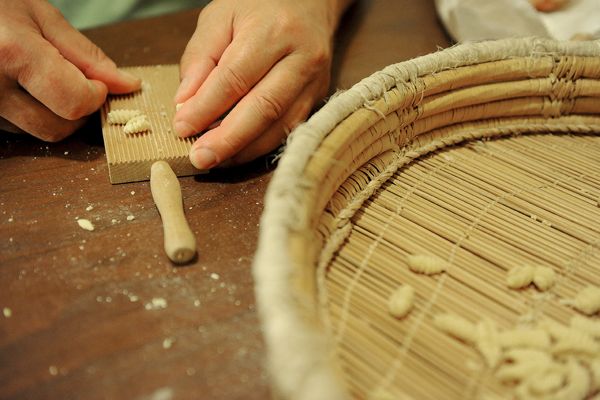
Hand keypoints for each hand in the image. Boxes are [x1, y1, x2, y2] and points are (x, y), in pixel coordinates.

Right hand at [0, 0, 140, 140]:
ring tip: (41, 77)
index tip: (97, 83)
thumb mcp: (40, 17)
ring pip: (35, 131)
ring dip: (52, 113)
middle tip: (78, 85)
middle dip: (78, 112)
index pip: (74, 102)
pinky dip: (29, 113)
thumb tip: (125, 85)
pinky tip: (22, 87)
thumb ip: (87, 56)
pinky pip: (14, 129)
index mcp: (11, 53)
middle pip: (56, 128)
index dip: (95, 96)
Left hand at [174, 0, 351, 168]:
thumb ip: (200, 57)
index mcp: (273, 31)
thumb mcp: (220, 17)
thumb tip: (186, 103)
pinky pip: (289, 130)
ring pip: (279, 127)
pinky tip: (237, 153)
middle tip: (200, 158)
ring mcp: (315, 82)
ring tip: (215, 161)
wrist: (309, 4)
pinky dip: (260, 146)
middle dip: (228, 139)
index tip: (181, 127)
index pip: (235, 78)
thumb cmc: (259, 7)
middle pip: (263, 108)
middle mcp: (301, 59)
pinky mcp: (318, 99)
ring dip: (244, 149)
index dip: (206, 107)